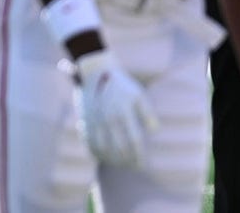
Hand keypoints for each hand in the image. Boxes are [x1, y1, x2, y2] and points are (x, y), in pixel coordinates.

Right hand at [73, 49, 157, 167]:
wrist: (95, 73)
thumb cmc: (121, 84)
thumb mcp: (138, 94)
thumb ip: (147, 112)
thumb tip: (154, 131)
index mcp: (123, 113)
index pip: (133, 141)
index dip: (139, 155)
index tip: (143, 164)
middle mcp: (107, 119)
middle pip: (118, 148)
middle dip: (127, 161)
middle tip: (134, 167)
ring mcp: (94, 121)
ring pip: (102, 149)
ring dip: (112, 160)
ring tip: (120, 164)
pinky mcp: (85, 121)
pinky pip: (89, 143)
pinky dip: (96, 153)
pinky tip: (103, 157)